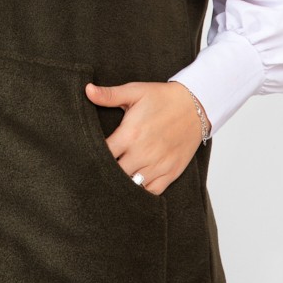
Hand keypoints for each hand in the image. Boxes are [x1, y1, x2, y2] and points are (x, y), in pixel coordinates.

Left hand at [84, 81, 208, 195]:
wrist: (195, 106)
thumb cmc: (162, 98)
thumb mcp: (135, 91)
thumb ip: (110, 95)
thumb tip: (87, 90)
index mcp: (130, 134)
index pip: (103, 154)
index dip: (93, 156)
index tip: (88, 154)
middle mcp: (143, 153)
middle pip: (115, 173)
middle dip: (106, 171)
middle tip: (99, 167)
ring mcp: (158, 165)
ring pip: (132, 185)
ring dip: (122, 182)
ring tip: (116, 176)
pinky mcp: (171, 172)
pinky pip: (152, 192)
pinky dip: (142, 191)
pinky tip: (135, 183)